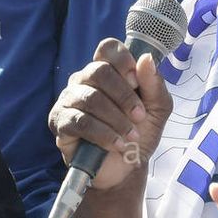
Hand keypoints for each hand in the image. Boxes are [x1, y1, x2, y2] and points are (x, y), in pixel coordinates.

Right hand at [48, 39, 172, 190]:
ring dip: (116, 119)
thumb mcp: (157, 110)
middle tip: (139, 116)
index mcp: (107, 71)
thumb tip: (146, 59)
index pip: (107, 48)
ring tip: (131, 136)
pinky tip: (116, 144)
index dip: (123, 61)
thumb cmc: (139, 133)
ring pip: (90, 97)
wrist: (125, 169)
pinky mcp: (60, 122)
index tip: (137, 82)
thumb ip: (154, 85)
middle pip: (99, 71)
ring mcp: (69, 99)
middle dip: (124, 96)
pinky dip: (103, 133)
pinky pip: (80, 121)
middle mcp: (84, 79)